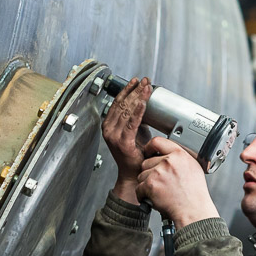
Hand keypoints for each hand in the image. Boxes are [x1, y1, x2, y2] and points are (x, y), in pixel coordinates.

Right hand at [103, 77, 152, 200]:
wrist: (132, 174)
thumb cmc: (134, 154)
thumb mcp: (134, 132)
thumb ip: (135, 118)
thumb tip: (143, 103)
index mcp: (109, 125)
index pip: (118, 103)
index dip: (127, 90)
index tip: (137, 81)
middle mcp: (109, 129)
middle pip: (123, 104)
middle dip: (135, 90)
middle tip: (145, 81)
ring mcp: (115, 136)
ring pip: (127, 111)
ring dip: (138, 97)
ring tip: (147, 87)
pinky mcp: (123, 142)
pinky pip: (132, 123)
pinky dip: (138, 112)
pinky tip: (143, 103)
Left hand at [136, 137, 219, 226]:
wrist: (193, 211)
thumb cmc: (195, 194)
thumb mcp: (193, 168)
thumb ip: (179, 159)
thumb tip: (168, 155)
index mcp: (179, 155)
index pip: (157, 141)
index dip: (149, 147)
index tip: (148, 152)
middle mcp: (169, 161)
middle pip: (146, 162)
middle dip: (150, 173)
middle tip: (160, 183)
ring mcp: (158, 172)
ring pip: (141, 175)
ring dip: (147, 184)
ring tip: (160, 192)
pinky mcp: (151, 185)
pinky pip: (139, 188)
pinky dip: (144, 195)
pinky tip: (155, 198)